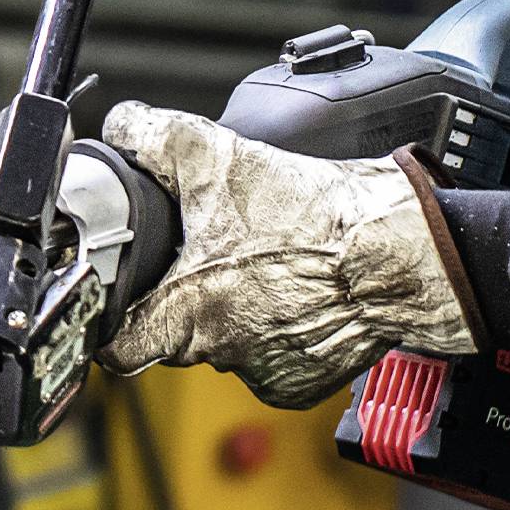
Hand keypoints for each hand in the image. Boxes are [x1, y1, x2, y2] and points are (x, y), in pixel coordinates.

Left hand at [97, 103, 476, 410]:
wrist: (399, 250)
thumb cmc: (317, 216)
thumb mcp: (219, 155)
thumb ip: (153, 138)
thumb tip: (121, 126)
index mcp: (189, 314)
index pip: (117, 347)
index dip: (110, 319)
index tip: (119, 298)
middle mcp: (223, 353)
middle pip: (174, 338)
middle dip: (183, 300)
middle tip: (207, 256)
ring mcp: (265, 372)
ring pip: (228, 345)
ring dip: (236, 313)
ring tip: (263, 266)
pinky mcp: (303, 382)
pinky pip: (273, 360)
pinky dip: (278, 331)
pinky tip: (295, 294)